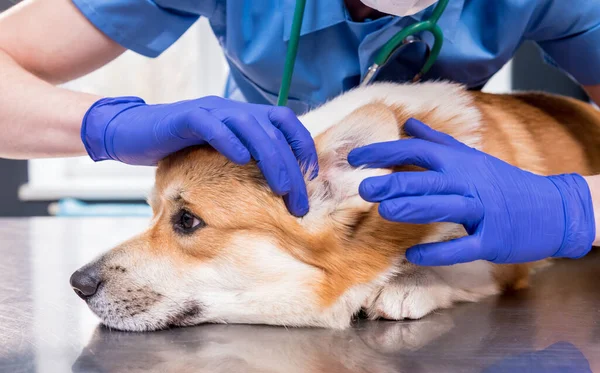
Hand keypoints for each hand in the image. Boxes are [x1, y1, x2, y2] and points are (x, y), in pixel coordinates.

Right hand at [81, 96, 317, 215]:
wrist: (132, 132)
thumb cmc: (178, 148)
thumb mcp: (217, 155)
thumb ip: (242, 161)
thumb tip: (274, 187)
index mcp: (243, 117)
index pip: (285, 122)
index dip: (303, 146)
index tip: (313, 178)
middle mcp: (231, 110)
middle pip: (273, 130)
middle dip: (291, 167)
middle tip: (299, 202)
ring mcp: (210, 111)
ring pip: (250, 126)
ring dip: (270, 158)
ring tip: (281, 189)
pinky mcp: (185, 117)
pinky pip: (212, 125)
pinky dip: (229, 141)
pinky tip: (240, 160)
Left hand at [348, 118, 594, 265]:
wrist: (552, 209)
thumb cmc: (503, 183)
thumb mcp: (472, 158)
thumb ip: (438, 142)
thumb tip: (409, 124)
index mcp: (460, 163)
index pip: (418, 150)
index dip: (386, 151)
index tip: (356, 156)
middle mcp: (469, 183)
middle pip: (428, 179)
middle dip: (395, 182)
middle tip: (364, 188)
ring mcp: (482, 211)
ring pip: (444, 207)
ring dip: (414, 208)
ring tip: (384, 211)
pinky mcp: (492, 239)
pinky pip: (464, 246)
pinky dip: (439, 251)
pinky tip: (413, 255)